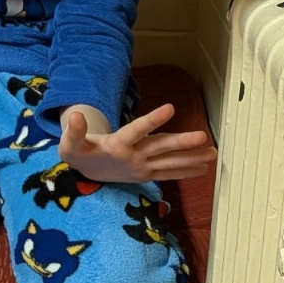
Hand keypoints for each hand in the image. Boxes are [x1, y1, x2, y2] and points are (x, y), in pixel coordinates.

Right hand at [58, 103, 216, 185]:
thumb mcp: (71, 142)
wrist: (84, 173)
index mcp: (117, 146)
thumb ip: (73, 130)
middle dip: (182, 143)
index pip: (138, 130)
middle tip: (203, 137)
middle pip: (160, 148)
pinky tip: (204, 168)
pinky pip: (169, 173)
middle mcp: (133, 158)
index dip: (153, 120)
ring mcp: (141, 168)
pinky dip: (186, 170)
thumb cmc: (78, 152)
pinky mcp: (146, 174)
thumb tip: (74, 115)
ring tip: (213, 153)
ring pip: (169, 162)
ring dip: (192, 158)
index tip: (170, 108)